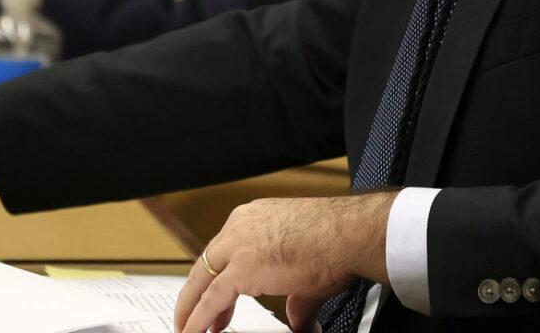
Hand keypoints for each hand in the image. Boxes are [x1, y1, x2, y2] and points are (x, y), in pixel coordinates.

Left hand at [176, 193, 395, 332]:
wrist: (349, 234)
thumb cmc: (337, 240)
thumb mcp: (306, 267)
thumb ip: (295, 299)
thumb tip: (301, 322)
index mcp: (254, 218)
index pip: (224, 250)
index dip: (216, 279)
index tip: (216, 301)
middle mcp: (241, 225)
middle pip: (207, 264)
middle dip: (199, 296)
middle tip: (197, 319)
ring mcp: (238, 244)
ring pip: (201, 280)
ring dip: (192, 309)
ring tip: (190, 329)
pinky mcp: (240, 267)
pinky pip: (210, 299)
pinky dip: (198, 319)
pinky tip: (194, 332)